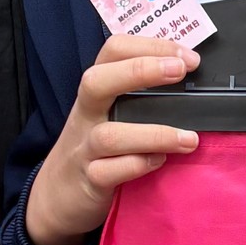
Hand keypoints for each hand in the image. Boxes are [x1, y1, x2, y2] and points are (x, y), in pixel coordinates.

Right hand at [23, 36, 198, 244]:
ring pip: (108, 135)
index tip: (186, 56)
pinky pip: (108, 172)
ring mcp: (84, 149)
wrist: (55, 199)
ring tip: (189, 138)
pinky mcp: (89, 181)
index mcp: (95, 93)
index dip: (149, 46)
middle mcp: (86, 115)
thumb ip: (140, 99)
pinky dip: (137, 166)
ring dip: (154, 133)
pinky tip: (160, 163)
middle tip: (181, 70)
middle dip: (140, 70)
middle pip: (97, 81)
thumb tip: (191, 81)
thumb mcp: (109, 117)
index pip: (113, 52)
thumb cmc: (94, 152)